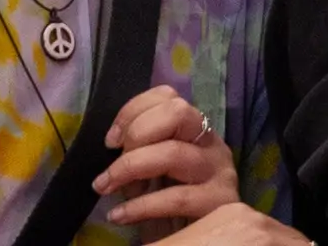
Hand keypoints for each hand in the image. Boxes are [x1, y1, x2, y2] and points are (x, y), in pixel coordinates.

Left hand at [96, 81, 242, 232]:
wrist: (202, 241)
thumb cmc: (172, 203)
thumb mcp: (156, 170)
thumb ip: (143, 149)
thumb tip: (112, 143)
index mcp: (197, 129)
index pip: (168, 96)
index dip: (133, 110)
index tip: (110, 140)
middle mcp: (213, 144)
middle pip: (177, 112)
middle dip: (136, 133)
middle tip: (113, 162)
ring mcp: (220, 172)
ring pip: (172, 153)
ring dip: (130, 169)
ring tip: (107, 188)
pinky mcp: (220, 203)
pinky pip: (175, 198)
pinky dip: (140, 206)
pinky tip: (120, 216)